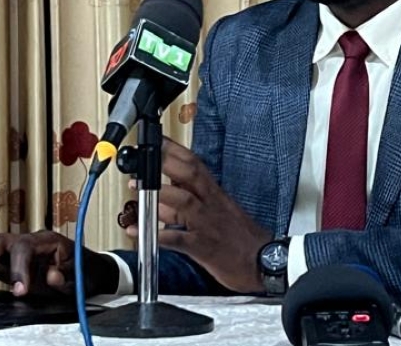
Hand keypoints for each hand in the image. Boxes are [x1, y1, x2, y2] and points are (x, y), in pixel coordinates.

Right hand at [0, 230, 118, 297]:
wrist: (88, 270)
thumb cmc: (84, 272)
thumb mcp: (81, 278)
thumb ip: (66, 277)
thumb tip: (51, 276)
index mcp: (48, 241)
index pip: (26, 247)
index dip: (19, 268)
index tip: (18, 291)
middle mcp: (29, 240)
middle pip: (1, 241)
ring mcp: (16, 250)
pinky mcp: (8, 262)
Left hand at [133, 138, 271, 292]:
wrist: (264, 262)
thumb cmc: (241, 237)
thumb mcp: (220, 210)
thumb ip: (194, 197)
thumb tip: (168, 185)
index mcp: (215, 194)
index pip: (195, 164)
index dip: (175, 150)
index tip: (157, 139)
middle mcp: (212, 205)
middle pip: (190, 175)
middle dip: (166, 162)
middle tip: (143, 155)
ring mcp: (207, 225)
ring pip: (185, 202)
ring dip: (160, 192)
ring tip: (136, 187)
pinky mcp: (203, 248)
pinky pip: (178, 239)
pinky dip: (156, 235)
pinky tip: (137, 231)